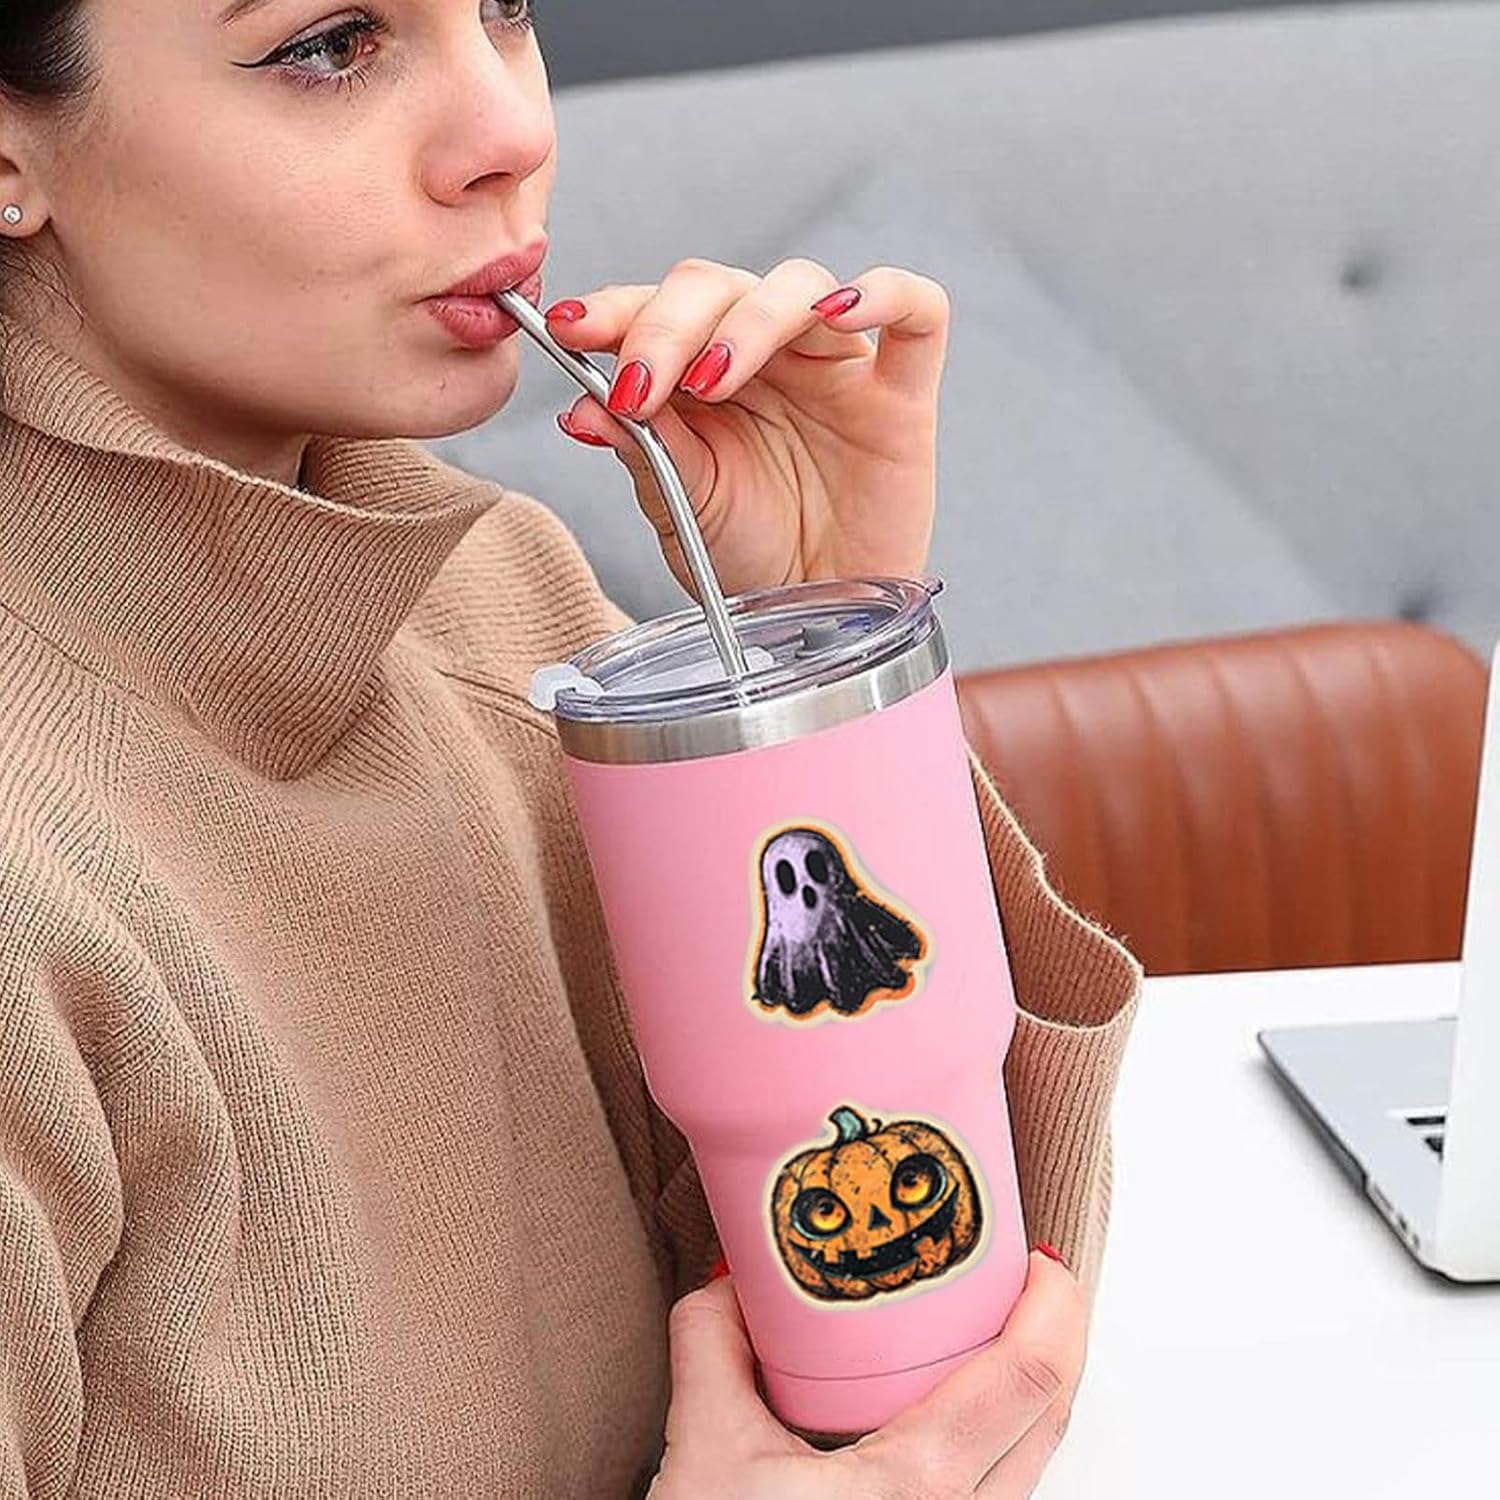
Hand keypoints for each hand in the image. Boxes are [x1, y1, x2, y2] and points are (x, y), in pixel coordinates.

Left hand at [542, 258, 948, 599]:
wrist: (816, 625)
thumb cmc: (751, 561)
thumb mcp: (681, 509)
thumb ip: (643, 450)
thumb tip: (582, 406)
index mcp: (701, 372)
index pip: (656, 310)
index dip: (614, 310)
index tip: (569, 329)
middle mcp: (767, 355)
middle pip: (719, 286)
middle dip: (666, 325)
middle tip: (640, 386)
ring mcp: (837, 369)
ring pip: (800, 285)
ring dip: (748, 320)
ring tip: (713, 380)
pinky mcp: (902, 397)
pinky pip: (918, 315)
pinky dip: (885, 295)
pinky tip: (842, 312)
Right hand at [645, 1249, 1087, 1498]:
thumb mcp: (705, 1446)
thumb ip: (713, 1341)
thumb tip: (735, 1283)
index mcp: (917, 1487)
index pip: (1029, 1376)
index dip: (1056, 1302)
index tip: (1039, 1254)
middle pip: (1051, 1415)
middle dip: (1053, 1333)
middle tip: (1019, 1273)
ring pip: (1030, 1461)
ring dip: (1025, 1388)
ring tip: (986, 1329)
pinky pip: (996, 1491)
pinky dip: (994, 1434)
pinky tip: (949, 1405)